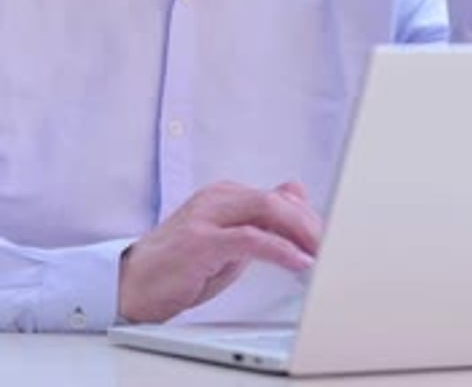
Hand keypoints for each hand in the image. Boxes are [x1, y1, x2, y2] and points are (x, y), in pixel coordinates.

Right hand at [118, 180, 320, 322]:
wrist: (130, 284)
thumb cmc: (179, 266)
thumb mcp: (227, 241)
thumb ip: (259, 220)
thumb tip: (295, 193)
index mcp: (225, 195)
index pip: (278, 197)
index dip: (309, 217)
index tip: (332, 237)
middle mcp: (217, 198)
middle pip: (276, 200)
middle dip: (311, 223)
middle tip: (335, 246)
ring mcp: (207, 216)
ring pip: (266, 210)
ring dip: (302, 232)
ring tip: (324, 252)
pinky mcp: (201, 241)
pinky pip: (250, 239)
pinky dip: (280, 249)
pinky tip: (299, 262)